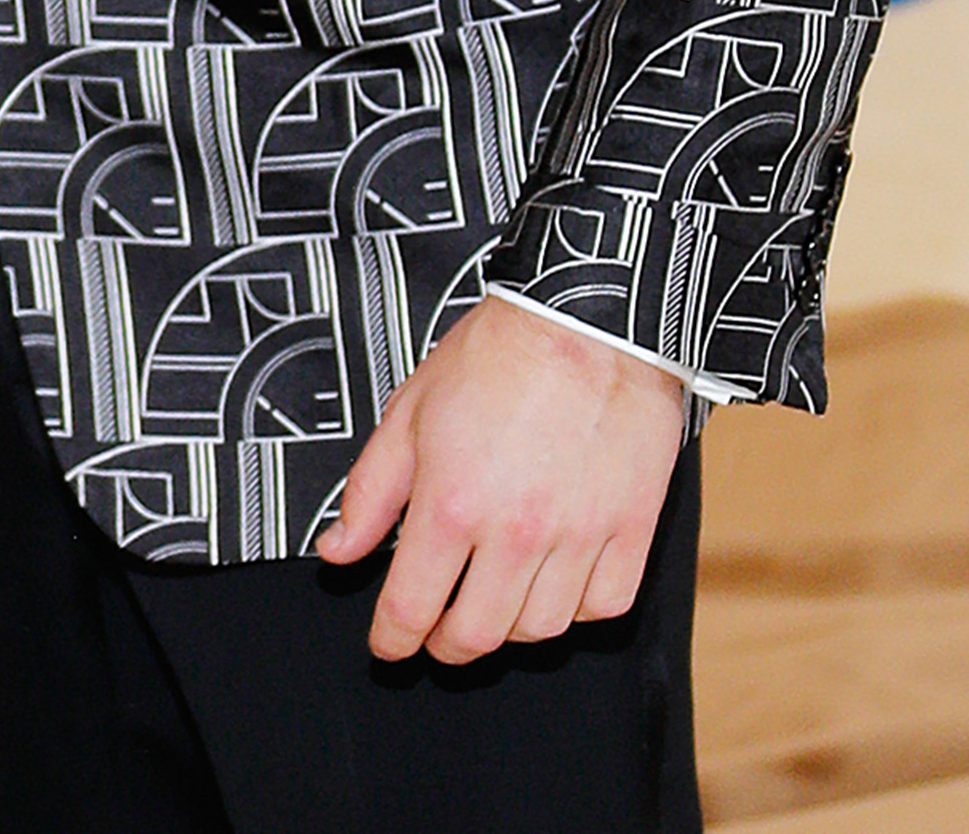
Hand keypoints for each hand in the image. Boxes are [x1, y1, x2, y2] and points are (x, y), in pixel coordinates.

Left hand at [318, 296, 686, 662]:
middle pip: (477, 635)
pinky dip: (574, 609)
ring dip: (507, 628)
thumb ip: (371, 492)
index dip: (392, 639)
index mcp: (451, 503)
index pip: (412, 606)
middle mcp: (515, 532)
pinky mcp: (631, 532)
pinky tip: (553, 583)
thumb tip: (337, 552)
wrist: (586, 322)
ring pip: (539, 630)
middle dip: (445, 646)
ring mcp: (578, 537)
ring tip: (491, 598)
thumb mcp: (409, 412)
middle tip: (435, 632)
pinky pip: (602, 607)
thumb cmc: (495, 357)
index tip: (387, 645)